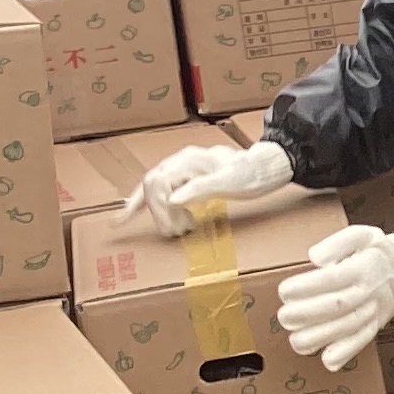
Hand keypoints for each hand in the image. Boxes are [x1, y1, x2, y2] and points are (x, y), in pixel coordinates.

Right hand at [123, 139, 297, 236]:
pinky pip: (157, 190)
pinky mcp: (184, 178)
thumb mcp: (231, 182)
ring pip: (152, 189)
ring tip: (174, 229)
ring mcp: (180, 169)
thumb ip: (202, 187)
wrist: (267, 166)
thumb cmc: (252, 173)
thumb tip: (173, 198)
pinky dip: (141, 203)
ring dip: (156, 212)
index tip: (175, 229)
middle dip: (160, 213)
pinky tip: (126, 215)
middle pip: (152, 186)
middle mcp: (179, 162)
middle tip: (177, 233)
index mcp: (188, 160)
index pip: (158, 183)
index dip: (161, 208)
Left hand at [276, 224, 393, 370]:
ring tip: (296, 338)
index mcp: (363, 268)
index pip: (332, 279)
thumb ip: (337, 243)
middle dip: (306, 314)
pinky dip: (346, 353)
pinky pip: (362, 341)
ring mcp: (373, 312)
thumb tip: (316, 258)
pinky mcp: (374, 326)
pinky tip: (327, 360)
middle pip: (337, 306)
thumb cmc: (376, 252)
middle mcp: (368, 292)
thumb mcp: (360, 234)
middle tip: (284, 316)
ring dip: (319, 337)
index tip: (285, 291)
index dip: (306, 287)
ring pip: (347, 328)